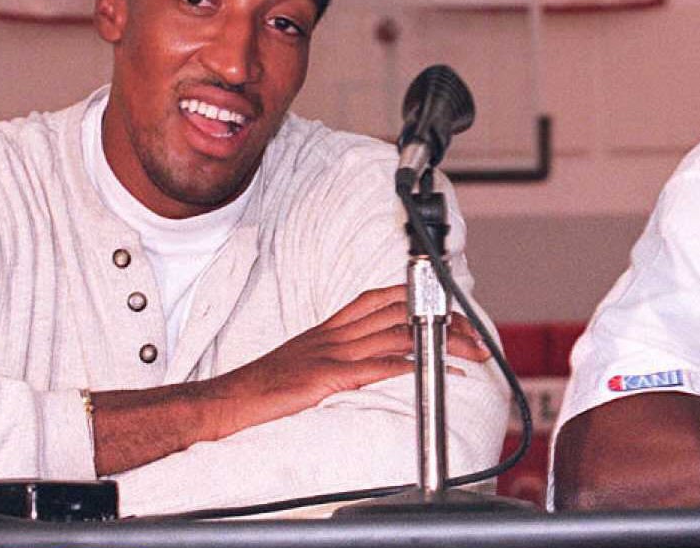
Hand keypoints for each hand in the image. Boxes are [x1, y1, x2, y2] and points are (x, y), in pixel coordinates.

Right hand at [200, 284, 489, 440]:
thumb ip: (335, 355)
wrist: (225, 402)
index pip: (380, 298)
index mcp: (329, 328)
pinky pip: (374, 367)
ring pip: (396, 337)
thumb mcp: (304, 361)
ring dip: (439, 343)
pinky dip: (408, 366)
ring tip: (471, 350)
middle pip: (398, 315)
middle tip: (474, 332)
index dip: (417, 298)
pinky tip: (432, 371)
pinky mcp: (325, 379)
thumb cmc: (262, 389)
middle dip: (442, 320)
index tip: (448, 305)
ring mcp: (330, 354)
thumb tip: (365, 360)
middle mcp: (334, 334)